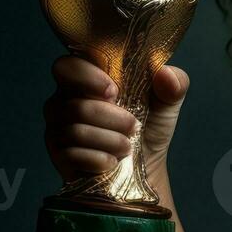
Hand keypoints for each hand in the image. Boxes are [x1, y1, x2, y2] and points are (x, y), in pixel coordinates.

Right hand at [43, 58, 189, 183]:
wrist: (146, 165)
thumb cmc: (150, 126)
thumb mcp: (168, 102)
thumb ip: (174, 83)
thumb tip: (166, 75)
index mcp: (86, 80)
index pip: (66, 66)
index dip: (87, 77)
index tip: (114, 91)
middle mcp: (64, 100)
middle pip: (73, 105)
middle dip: (110, 118)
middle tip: (134, 126)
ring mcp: (57, 128)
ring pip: (75, 131)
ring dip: (111, 141)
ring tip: (127, 146)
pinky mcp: (59, 155)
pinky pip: (72, 155)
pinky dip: (100, 160)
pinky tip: (113, 162)